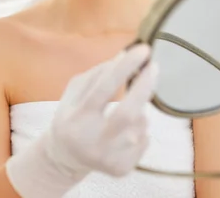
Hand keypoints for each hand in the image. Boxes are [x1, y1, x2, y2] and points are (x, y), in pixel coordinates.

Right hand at [6, 45, 157, 197]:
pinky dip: (139, 128)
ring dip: (139, 109)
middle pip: (128, 113)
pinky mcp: (121, 169)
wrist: (65, 158)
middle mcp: (92, 141)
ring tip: (125, 109)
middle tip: (154, 66)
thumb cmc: (72, 116)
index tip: (143, 49)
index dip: (125, 68)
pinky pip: (144, 139)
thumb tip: (125, 56)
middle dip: (145, 87)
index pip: (103, 89)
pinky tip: (124, 131)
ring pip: (140, 124)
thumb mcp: (74, 92)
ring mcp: (108, 158)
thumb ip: (98, 74)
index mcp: (76, 118)